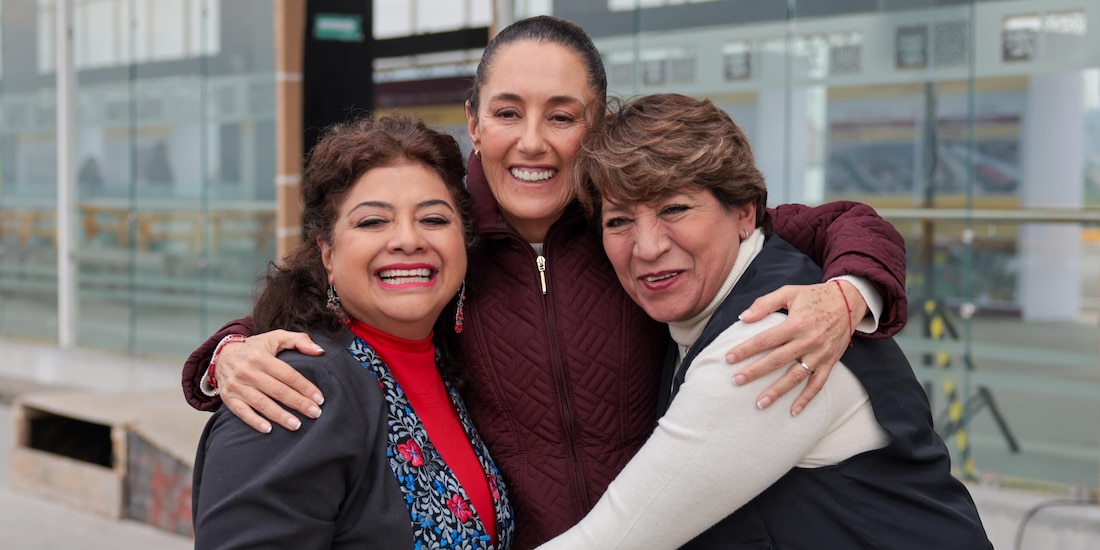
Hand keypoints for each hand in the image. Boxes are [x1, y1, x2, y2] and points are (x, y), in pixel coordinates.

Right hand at [215, 330, 326, 432]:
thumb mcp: (276, 337)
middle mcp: (248, 371)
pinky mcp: (228, 398)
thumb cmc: (255, 348)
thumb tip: (320, 351)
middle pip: (277, 390)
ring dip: (280, 416)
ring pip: (261, 403)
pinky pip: (241, 412)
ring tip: (297, 425)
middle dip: (298, 403)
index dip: (305, 387)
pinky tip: (269, 429)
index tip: (319, 399)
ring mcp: (237, 385)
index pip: (288, 374)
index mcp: (261, 357)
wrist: (222, 354)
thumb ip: (299, 340)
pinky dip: (254, 421)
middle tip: (315, 413)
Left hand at [725, 281, 866, 414]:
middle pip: (776, 361)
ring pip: (795, 377)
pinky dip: (806, 399)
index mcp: (796, 323)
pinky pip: (817, 384)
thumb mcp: (789, 292)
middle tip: (736, 381)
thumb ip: (765, 303)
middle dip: (754, 372)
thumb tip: (743, 317)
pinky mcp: (830, 362)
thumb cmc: (815, 296)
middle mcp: (808, 341)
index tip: (728, 358)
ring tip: (760, 403)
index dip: (745, 349)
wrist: (850, 301)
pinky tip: (793, 411)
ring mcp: (820, 354)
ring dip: (777, 391)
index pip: (765, 340)